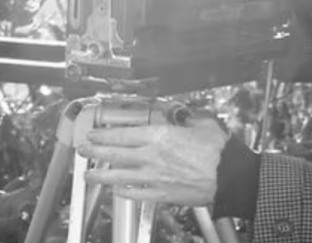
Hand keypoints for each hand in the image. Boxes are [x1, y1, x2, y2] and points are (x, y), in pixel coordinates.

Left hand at [77, 116, 228, 205]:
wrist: (229, 176)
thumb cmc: (217, 151)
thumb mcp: (200, 123)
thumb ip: (185, 119)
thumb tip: (182, 116)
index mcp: (159, 136)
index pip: (123, 134)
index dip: (104, 134)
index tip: (93, 133)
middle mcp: (151, 156)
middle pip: (116, 153)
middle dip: (95, 151)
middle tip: (83, 149)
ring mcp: (154, 177)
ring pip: (120, 176)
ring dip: (102, 174)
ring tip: (88, 173)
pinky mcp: (162, 195)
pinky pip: (136, 194)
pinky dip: (123, 192)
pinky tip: (116, 191)